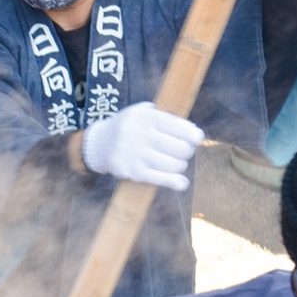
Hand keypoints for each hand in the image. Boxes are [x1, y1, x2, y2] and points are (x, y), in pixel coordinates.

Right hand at [81, 102, 203, 190]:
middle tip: (184, 152)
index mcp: (145, 118)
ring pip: (173, 164)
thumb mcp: (140, 112)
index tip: (198, 138)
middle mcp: (141, 135)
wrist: (98, 144)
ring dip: (180, 165)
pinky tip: (181, 183)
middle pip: (179, 147)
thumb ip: (164, 116)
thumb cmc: (127, 128)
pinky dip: (174, 182)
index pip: (176, 126)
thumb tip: (193, 131)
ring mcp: (136, 155)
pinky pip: (160, 178)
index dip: (192, 134)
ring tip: (177, 163)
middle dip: (186, 151)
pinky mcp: (133, 172)